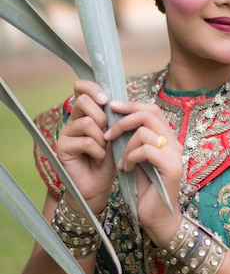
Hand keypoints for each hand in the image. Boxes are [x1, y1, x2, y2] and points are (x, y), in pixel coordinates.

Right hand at [55, 79, 115, 213]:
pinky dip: (98, 151)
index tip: (106, 100)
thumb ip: (116, 117)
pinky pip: (85, 141)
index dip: (92, 88)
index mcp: (86, 113)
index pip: (81, 88)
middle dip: (102, 116)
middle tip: (109, 132)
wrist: (100, 186)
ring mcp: (65, 134)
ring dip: (102, 138)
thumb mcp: (117, 135)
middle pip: (83, 101)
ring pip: (87, 122)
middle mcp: (73, 120)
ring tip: (105, 149)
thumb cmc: (110, 160)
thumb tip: (123, 100)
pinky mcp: (62, 148)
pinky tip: (100, 159)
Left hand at [104, 100, 182, 244]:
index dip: (131, 105)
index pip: (152, 110)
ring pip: (145, 132)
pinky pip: (147, 150)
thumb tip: (116, 121)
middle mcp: (174, 143)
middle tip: (108, 133)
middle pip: (150, 114)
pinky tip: (126, 168)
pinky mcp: (171, 168)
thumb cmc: (145, 189)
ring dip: (126, 144)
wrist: (156, 217)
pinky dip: (131, 157)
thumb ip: (133, 141)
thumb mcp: (136, 159)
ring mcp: (175, 155)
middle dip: (124, 120)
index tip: (112, 107)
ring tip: (120, 160)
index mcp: (167, 139)